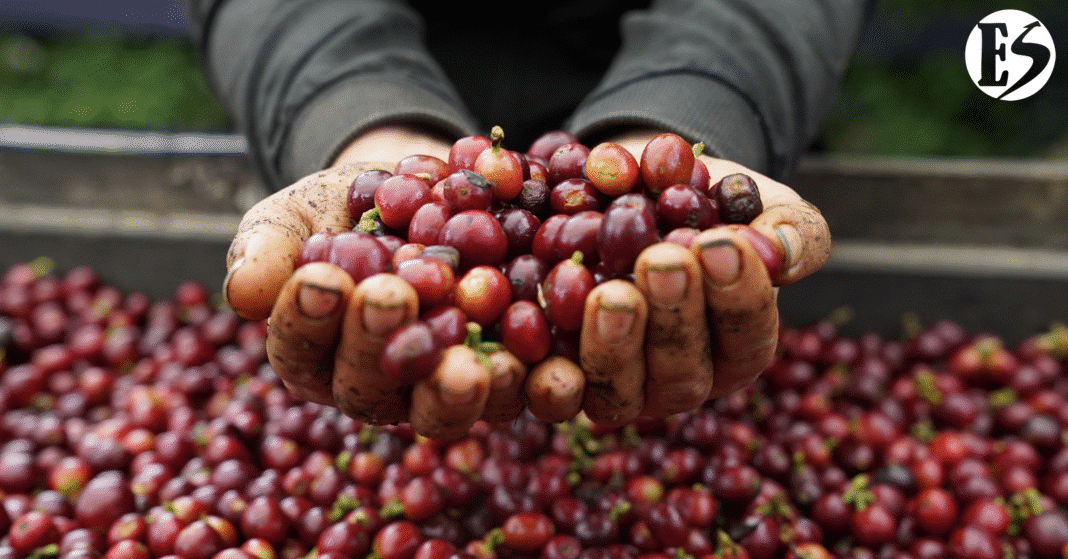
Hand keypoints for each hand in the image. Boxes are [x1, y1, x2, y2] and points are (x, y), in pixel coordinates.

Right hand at [223, 125, 570, 439]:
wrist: (426, 195)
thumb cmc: (346, 210)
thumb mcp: (301, 214)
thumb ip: (270, 246)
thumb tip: (242, 292)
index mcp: (316, 354)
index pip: (300, 349)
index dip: (306, 320)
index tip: (319, 278)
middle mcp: (376, 387)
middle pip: (371, 388)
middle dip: (378, 346)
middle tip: (391, 298)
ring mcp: (441, 389)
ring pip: (443, 410)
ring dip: (455, 389)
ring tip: (470, 361)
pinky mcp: (506, 377)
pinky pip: (520, 393)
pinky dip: (536, 382)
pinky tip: (551, 363)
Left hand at [569, 129, 830, 426]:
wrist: (627, 192)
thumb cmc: (703, 204)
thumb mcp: (754, 204)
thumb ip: (788, 227)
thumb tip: (781, 249)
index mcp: (736, 349)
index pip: (747, 336)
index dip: (737, 297)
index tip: (720, 243)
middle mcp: (677, 381)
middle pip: (681, 373)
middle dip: (674, 317)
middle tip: (662, 260)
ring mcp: (616, 387)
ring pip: (616, 389)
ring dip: (614, 344)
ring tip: (611, 291)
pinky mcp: (558, 379)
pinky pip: (548, 386)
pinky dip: (542, 364)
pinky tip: (535, 320)